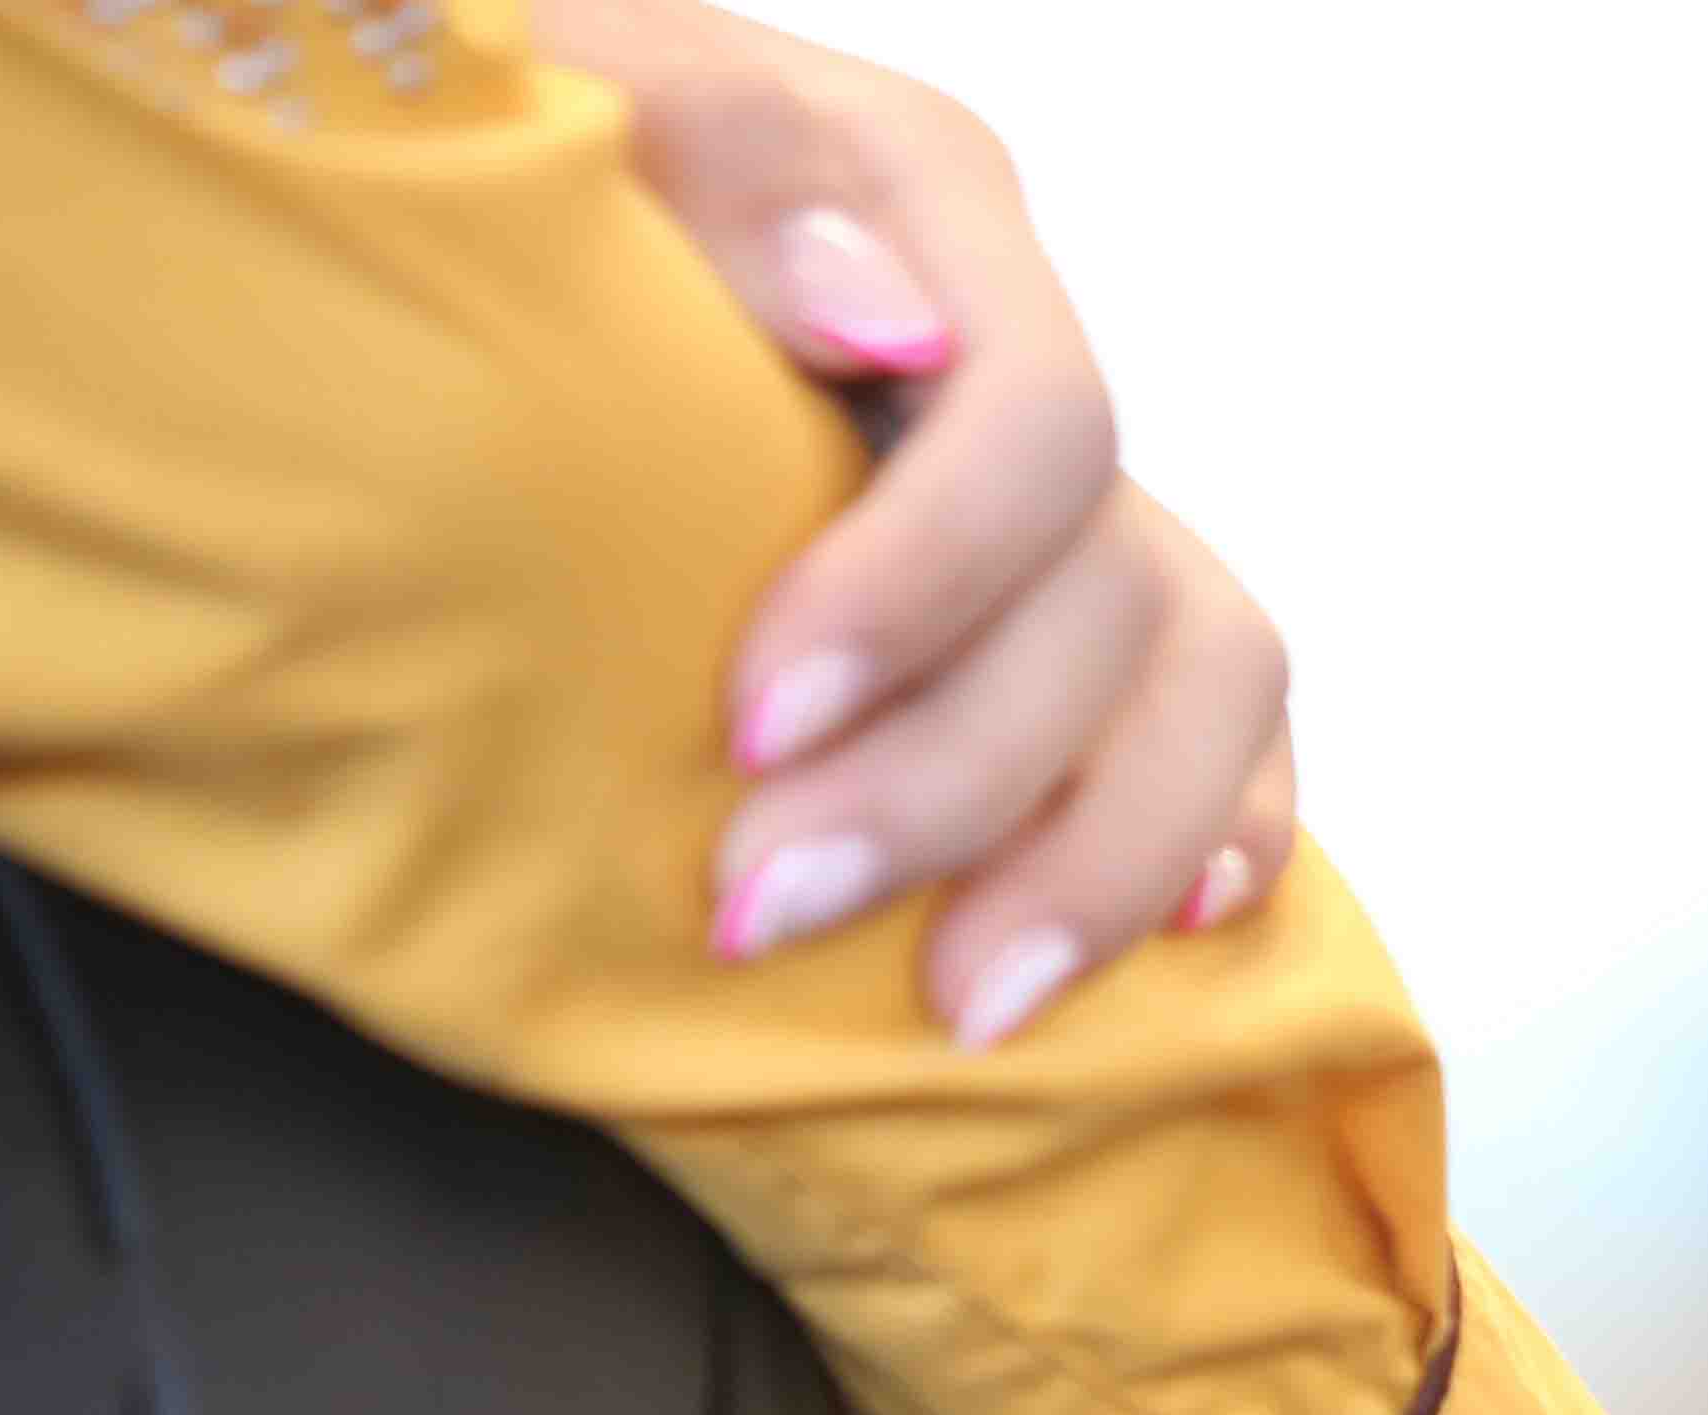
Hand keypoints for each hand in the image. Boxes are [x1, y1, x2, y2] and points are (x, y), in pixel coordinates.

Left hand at [533, 0, 1300, 1042]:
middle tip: (764, 906)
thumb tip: (877, 319)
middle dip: (951, 781)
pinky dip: (1221, 833)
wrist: (474, 238)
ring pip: (1211, 679)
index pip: (1036, 416)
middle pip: (1111, 593)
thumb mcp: (584, 111)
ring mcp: (1068, 492)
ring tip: (963, 1010)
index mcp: (935, 211)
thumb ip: (727, 168)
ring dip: (1100, 861)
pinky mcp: (1083, 611)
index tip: (752, 722)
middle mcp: (1022, 357)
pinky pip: (1233, 729)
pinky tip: (1160, 936)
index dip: (922, 587)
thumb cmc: (506, 176)